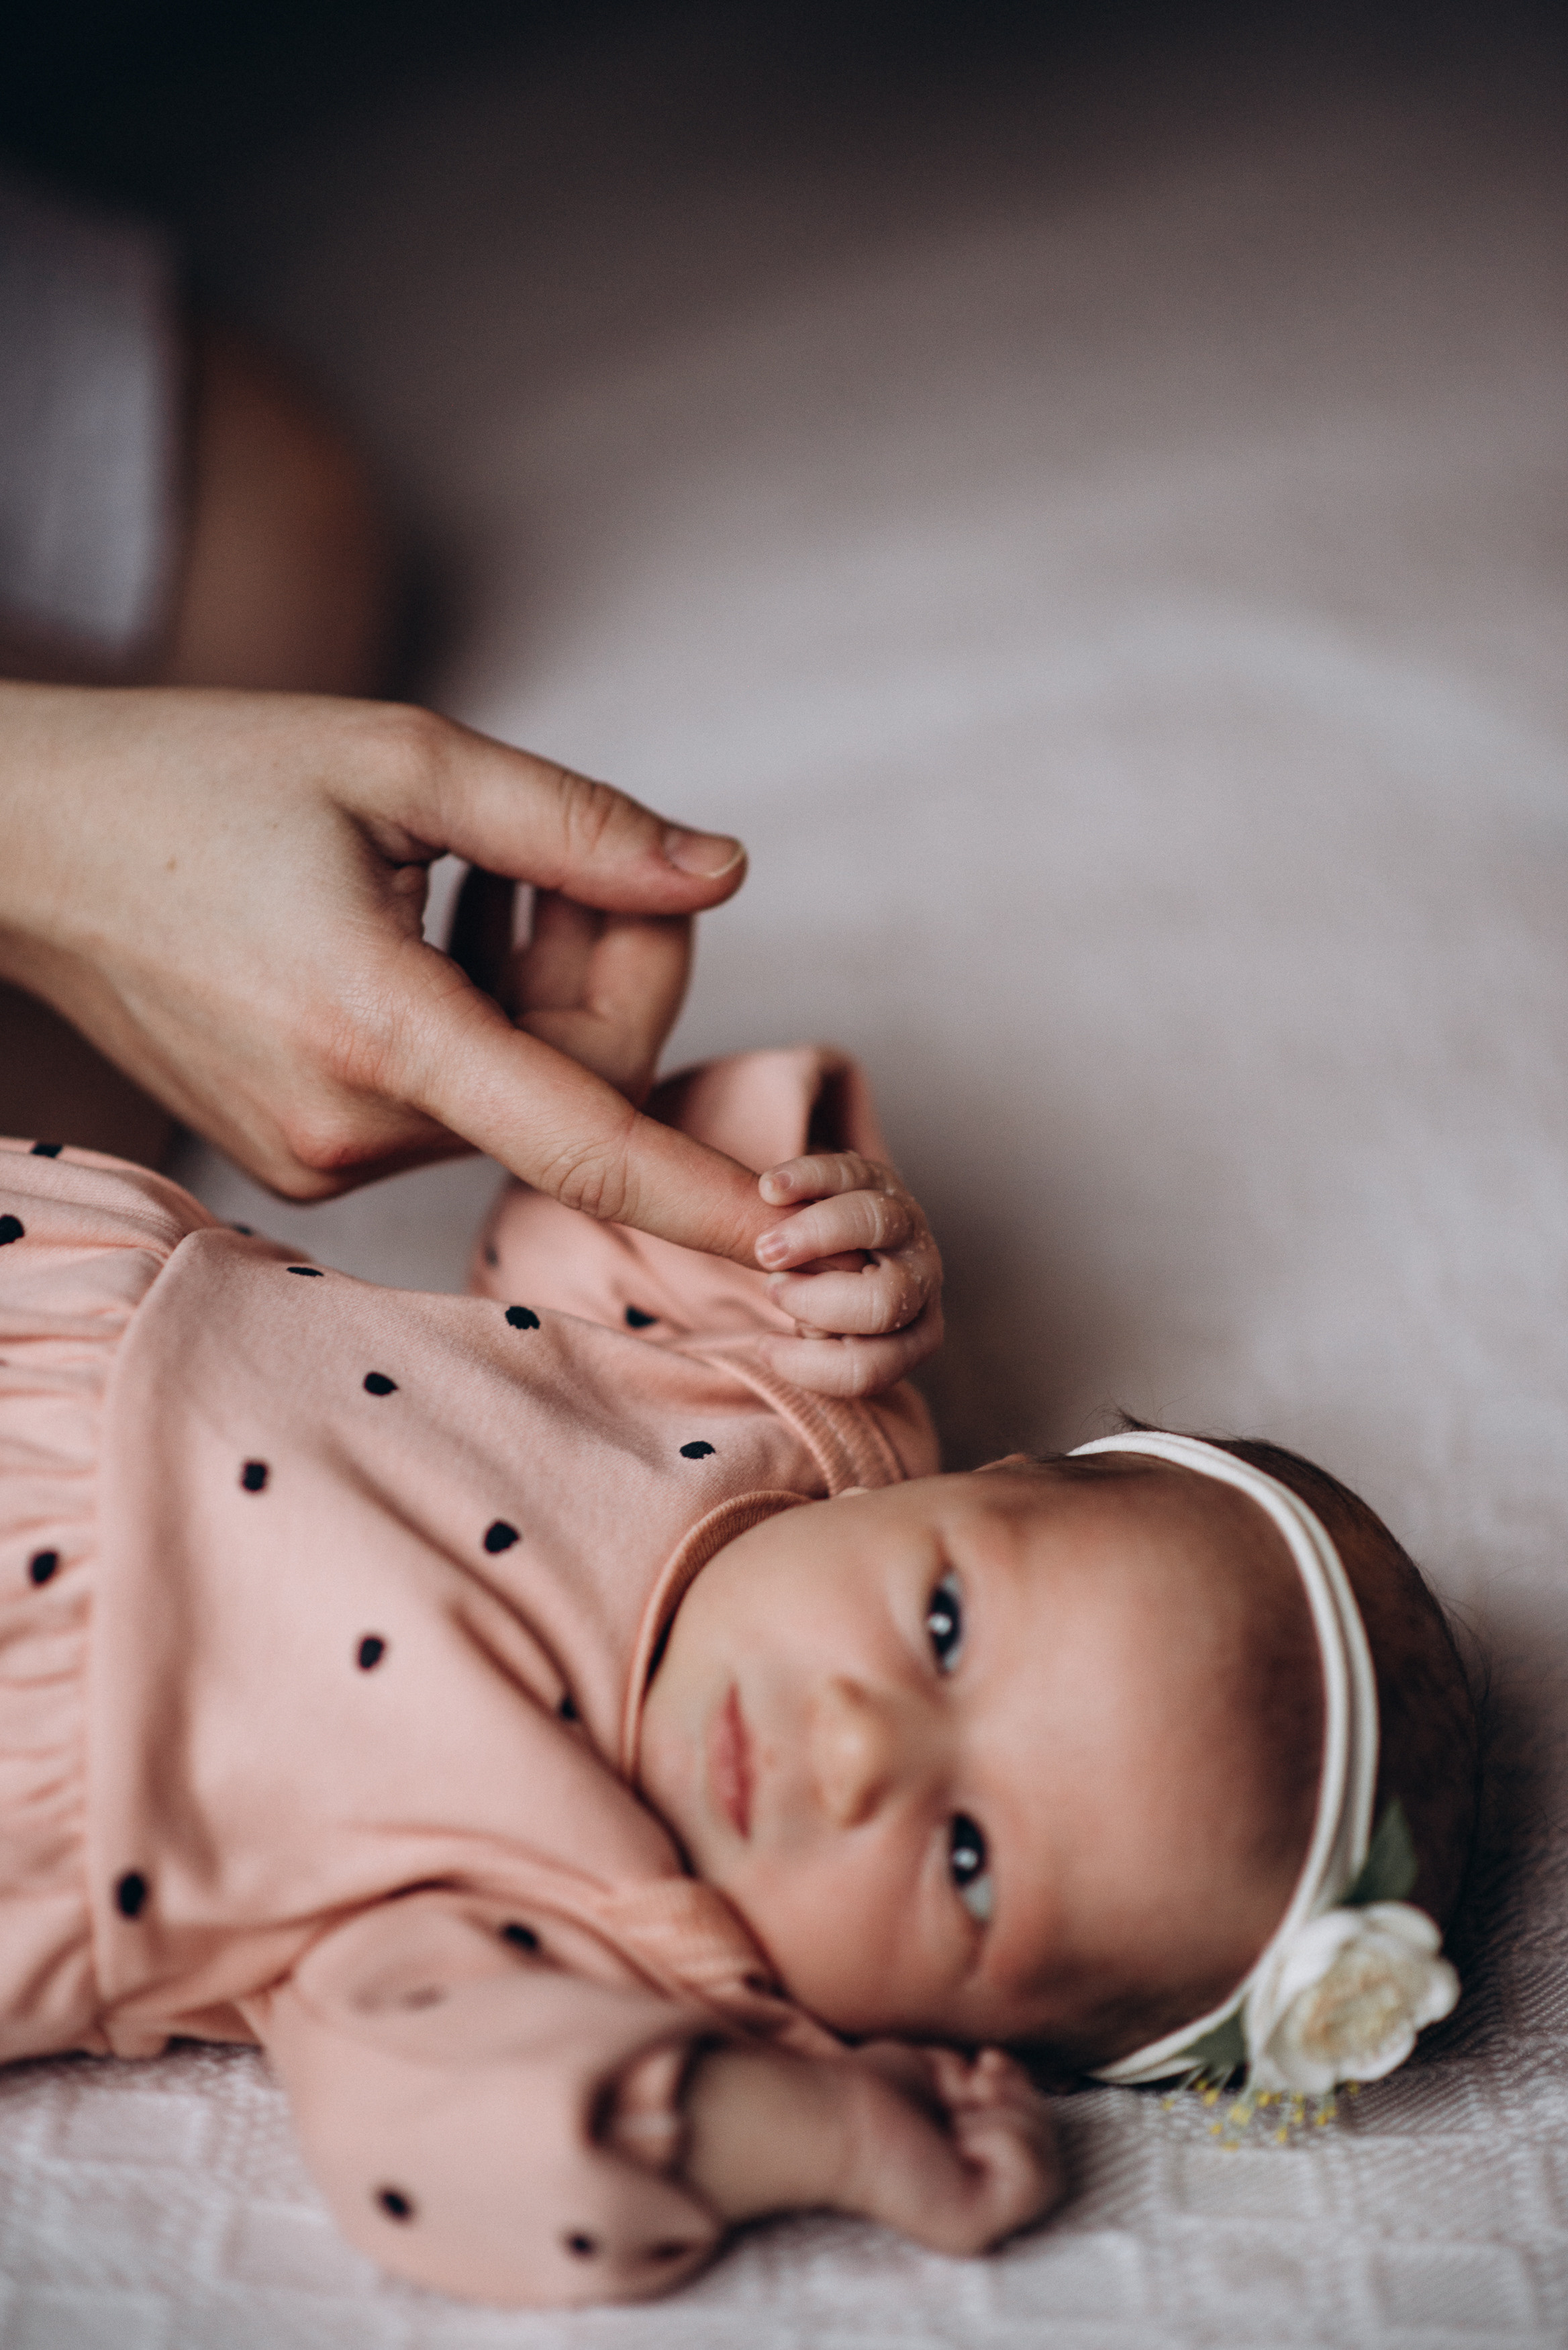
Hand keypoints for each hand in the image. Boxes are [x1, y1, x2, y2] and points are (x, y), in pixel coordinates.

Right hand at [0, 683, 786, 1261]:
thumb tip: (722, 872)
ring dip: (542, 986)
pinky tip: (424, 924)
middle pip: (573, 1090)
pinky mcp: (304, 1152)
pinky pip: (454, 1100)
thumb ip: (575, 826)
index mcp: (375, 1029)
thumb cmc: (201, 777)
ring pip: (517, 1095)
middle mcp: (348, 1124)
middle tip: (572, 856)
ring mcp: (320, 1154)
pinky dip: (482, 1019)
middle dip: (611, 969)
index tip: (810, 1235)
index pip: (586, 1140)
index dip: (708, 1193)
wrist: (23, 844)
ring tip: (468, 871)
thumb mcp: (400, 760)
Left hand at [676, 2041, 1060, 2255]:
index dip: (1028, 2097)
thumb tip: (1005, 2072)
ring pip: (1051, 2166)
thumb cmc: (878, 2091)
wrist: (838, 2111)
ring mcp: (982, 2222)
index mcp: (977, 2171)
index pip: (1041, 2146)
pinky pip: (1032, 2179)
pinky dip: (1002, 2137)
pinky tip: (958, 2136)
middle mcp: (983, 2203)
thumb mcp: (948, 2073)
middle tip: (978, 2080)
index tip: (989, 2065)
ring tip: (960, 2111)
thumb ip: (987, 2081)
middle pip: (1054, 2152)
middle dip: (1022, 2099)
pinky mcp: (975, 2228)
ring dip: (1009, 2116)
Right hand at [749, 1150, 943, 1395]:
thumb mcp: (822, 1332)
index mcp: (916, 1335)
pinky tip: (770, 1189)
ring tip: (765, 1249)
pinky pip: (848, 1171)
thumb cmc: (827, 1304)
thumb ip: (816, 1336)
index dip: (809, 1365)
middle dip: (817, 1303)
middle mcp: (923, 1281)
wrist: (846, 1248)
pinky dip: (806, 1178)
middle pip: (883, 1303)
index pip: (869, 1369)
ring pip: (872, 1222)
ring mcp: (908, 1224)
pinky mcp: (880, 1178)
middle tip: (774, 1290)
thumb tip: (796, 1323)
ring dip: (812, 1236)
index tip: (766, 1346)